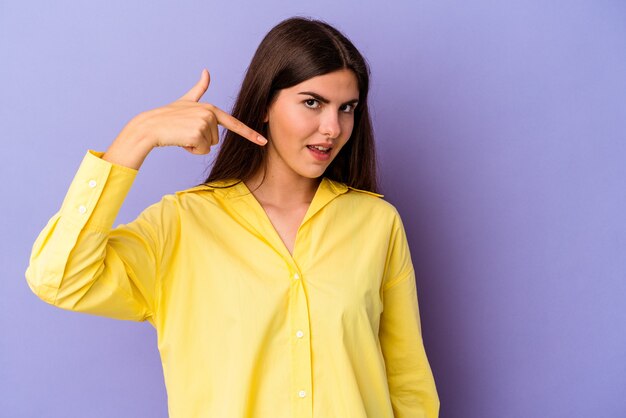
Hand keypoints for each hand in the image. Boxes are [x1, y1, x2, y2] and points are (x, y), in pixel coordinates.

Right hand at [131, 69, 266, 154]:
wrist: (151, 125)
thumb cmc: (169, 116)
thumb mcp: (186, 101)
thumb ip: (199, 88)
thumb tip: (207, 71)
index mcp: (211, 108)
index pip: (234, 123)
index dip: (250, 134)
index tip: (263, 141)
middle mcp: (210, 114)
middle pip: (216, 140)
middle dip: (201, 140)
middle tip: (185, 131)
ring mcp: (204, 124)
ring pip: (208, 146)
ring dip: (195, 145)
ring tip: (182, 134)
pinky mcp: (197, 135)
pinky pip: (201, 151)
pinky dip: (191, 150)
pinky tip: (180, 140)